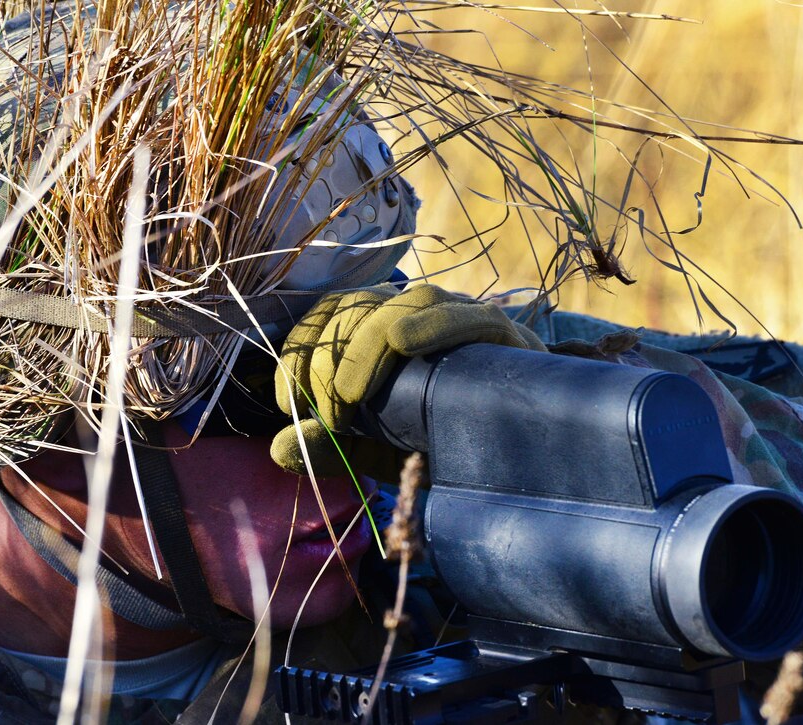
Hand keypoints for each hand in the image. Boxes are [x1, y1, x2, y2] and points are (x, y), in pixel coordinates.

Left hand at [271, 284, 544, 477]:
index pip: (332, 311)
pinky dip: (431, 325)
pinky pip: (467, 316)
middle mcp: (419, 314)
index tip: (287, 401)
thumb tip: (278, 449)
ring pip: (404, 304)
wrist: (525, 459)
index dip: (302, 348)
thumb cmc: (445, 444)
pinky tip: (403, 343)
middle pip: (358, 307)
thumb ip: (333, 444)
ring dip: (365, 348)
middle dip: (328, 360)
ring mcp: (462, 318)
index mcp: (383, 329)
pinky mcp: (504, 336)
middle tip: (327, 414)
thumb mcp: (379, 449)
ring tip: (348, 398)